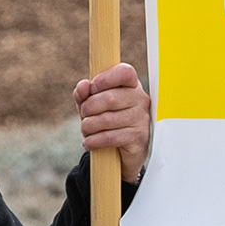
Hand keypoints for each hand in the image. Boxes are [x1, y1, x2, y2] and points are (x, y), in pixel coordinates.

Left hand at [75, 62, 153, 189]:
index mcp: (131, 85)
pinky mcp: (139, 137)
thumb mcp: (92, 105)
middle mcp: (140, 99)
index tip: (92, 88)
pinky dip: (94, 141)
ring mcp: (141, 118)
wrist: (122, 153)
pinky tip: (89, 142)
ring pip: (107, 120)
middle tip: (84, 115)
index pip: (125, 72)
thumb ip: (84, 94)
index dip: (105, 78)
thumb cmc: (108, 122)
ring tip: (86, 130)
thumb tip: (83, 86)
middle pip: (109, 98)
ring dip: (88, 126)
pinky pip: (110, 137)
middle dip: (88, 108)